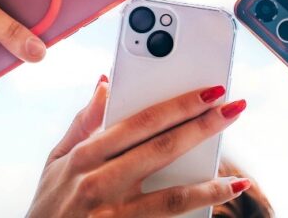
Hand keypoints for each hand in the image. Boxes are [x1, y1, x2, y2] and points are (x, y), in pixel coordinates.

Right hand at [28, 81, 250, 216]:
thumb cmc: (50, 204)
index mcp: (86, 154)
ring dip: (210, 182)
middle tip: (234, 109)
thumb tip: (106, 82)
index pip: (140, 122)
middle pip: (162, 149)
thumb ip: (84, 121)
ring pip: (171, 195)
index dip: (178, 104)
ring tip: (238, 175)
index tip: (208, 91)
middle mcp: (99, 181)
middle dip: (203, 126)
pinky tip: (222, 200)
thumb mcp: (57, 160)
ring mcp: (113, 213)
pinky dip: (199, 210)